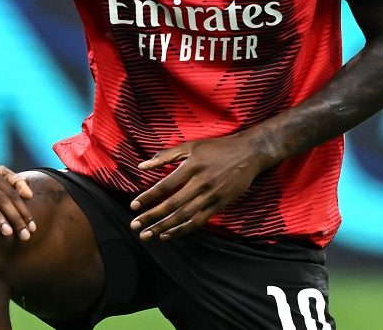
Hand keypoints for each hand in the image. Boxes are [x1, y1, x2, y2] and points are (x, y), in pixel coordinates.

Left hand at [130, 133, 268, 241]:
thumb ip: (166, 156)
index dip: (149, 197)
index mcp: (192, 167)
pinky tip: (169, 235)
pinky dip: (183, 229)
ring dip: (164, 227)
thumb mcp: (191, 146)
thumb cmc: (217, 148)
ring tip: (148, 235)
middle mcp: (200, 183)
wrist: (249, 153)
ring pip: (184, 216)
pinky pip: (199, 221)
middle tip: (135, 226)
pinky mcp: (220, 205)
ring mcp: (211, 196)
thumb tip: (141, 166)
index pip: (165, 186)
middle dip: (152, 217)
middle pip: (172, 204)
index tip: (134, 206)